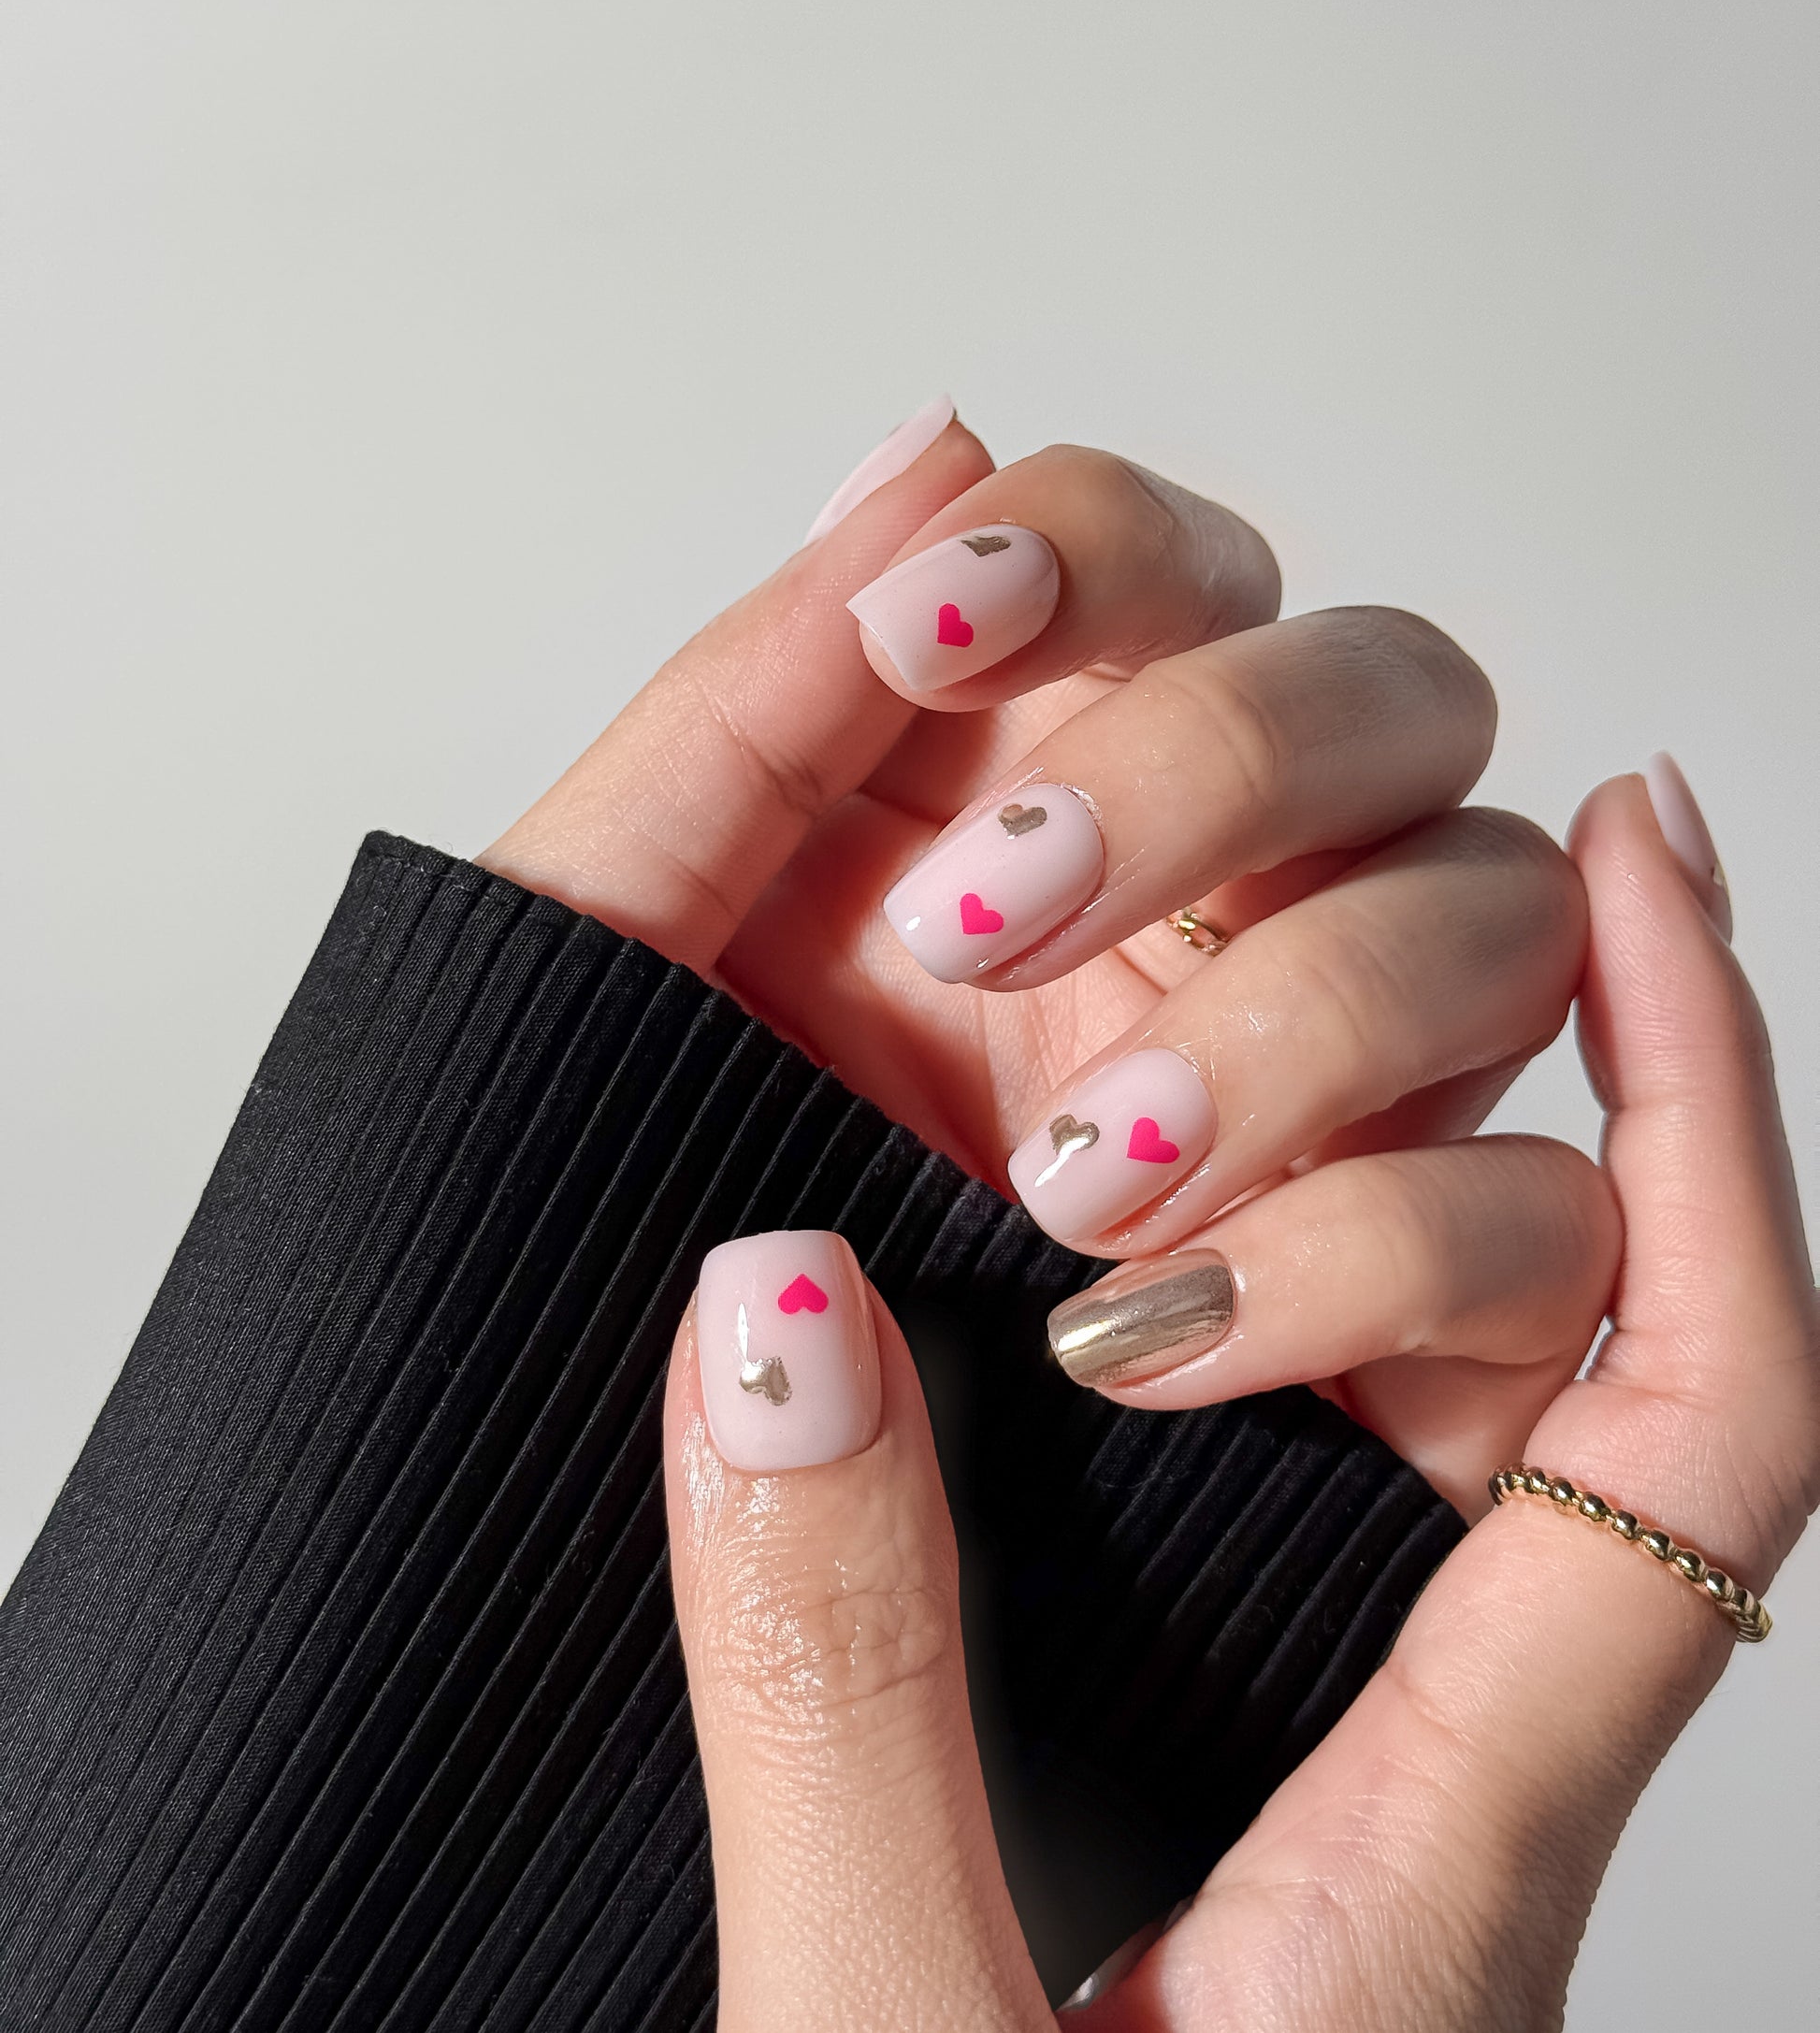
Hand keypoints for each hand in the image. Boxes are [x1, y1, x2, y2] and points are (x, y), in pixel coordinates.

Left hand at [486, 404, 1581, 1510]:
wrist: (588, 1515)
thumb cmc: (595, 1219)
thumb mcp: (614, 948)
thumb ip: (751, 700)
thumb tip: (921, 455)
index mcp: (1040, 801)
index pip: (1180, 568)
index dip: (1098, 550)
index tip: (928, 627)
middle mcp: (1215, 915)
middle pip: (1393, 695)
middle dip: (1214, 766)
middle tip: (985, 913)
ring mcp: (1326, 1096)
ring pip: (1495, 920)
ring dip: (1300, 1012)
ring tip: (1062, 1178)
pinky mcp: (1407, 1310)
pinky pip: (1533, 1218)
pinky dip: (1373, 1246)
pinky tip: (1154, 1319)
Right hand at [664, 778, 1818, 2029]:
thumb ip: (844, 1707)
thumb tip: (776, 1321)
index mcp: (1448, 1849)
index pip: (1700, 1410)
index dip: (1711, 1104)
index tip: (1636, 848)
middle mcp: (1447, 1784)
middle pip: (1606, 1349)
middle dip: (1502, 1077)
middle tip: (1329, 872)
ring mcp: (1344, 1788)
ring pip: (1456, 1405)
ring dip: (1361, 1173)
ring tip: (1196, 997)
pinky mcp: (1225, 1803)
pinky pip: (1311, 1502)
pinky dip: (1245, 1316)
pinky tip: (1089, 1232)